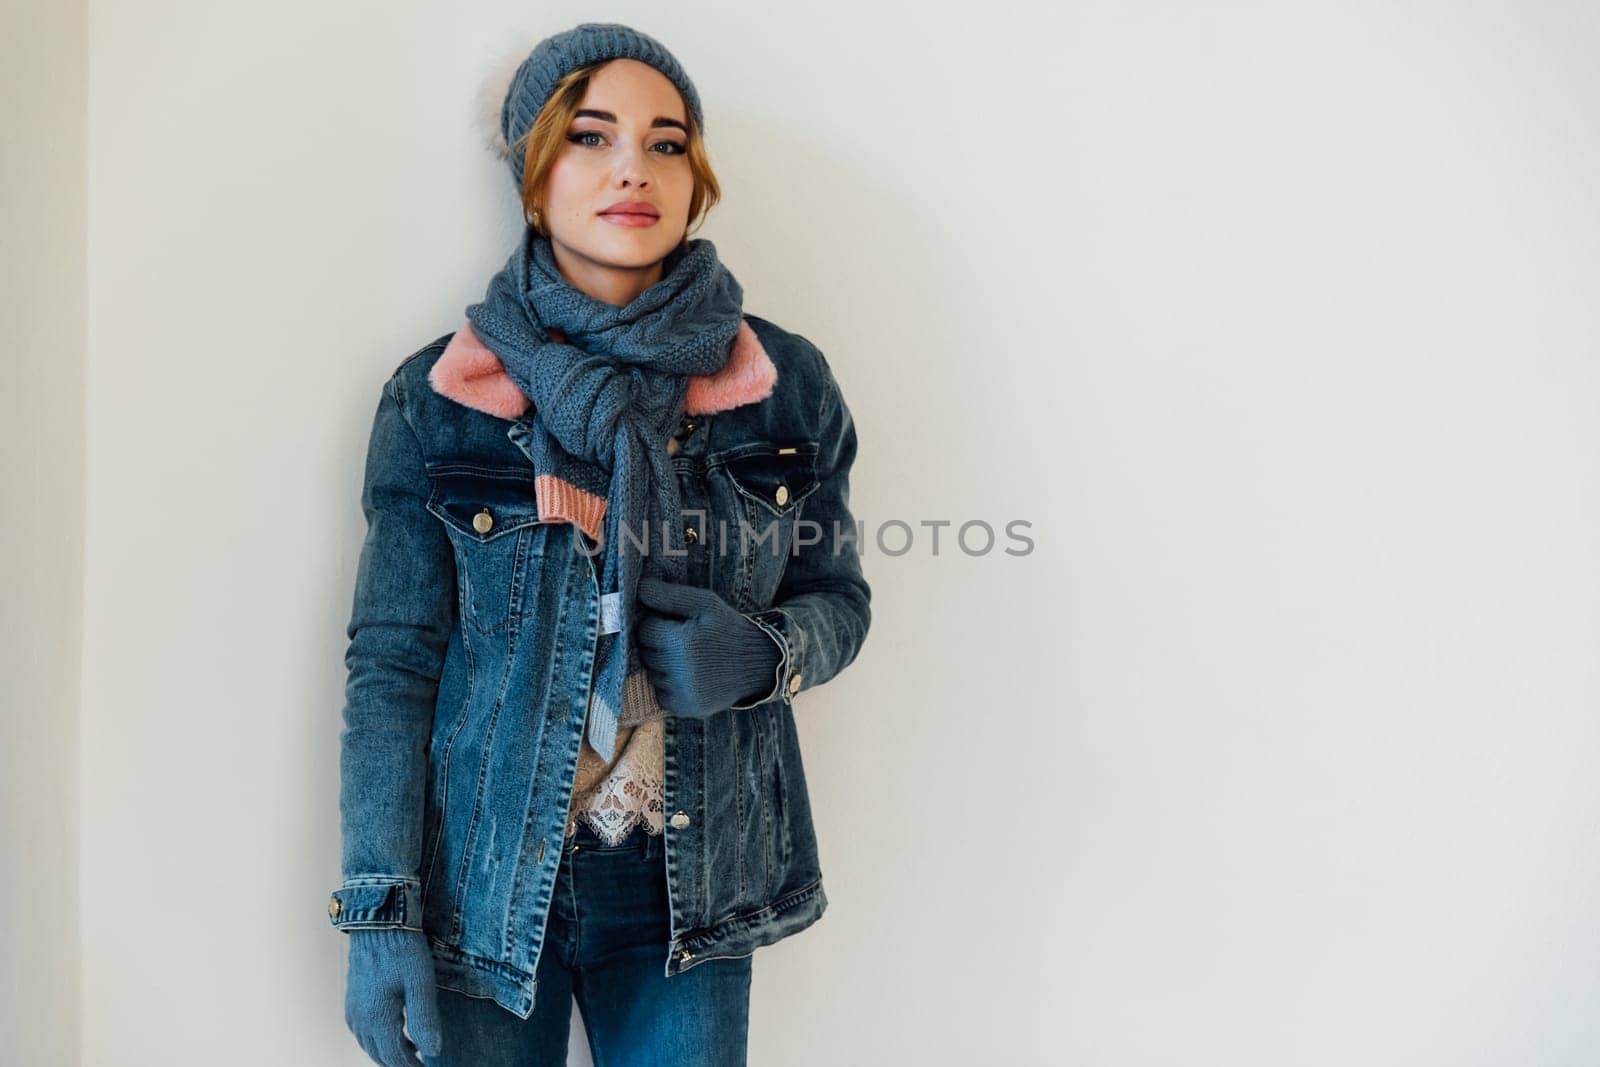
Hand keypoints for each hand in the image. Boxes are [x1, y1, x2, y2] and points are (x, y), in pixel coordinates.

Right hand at [345, 928, 443, 1065]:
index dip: (413, 1066)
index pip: (396, 1057)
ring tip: (412, 1052)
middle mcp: (360, 1019)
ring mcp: (354, 1010)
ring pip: (370, 1045)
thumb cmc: (401, 948)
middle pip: (380, 1055)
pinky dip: (378, 1040)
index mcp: (377, 1019)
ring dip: (389, 1053)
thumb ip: (424, 1020)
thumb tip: (432, 1051)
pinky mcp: (353, 1000)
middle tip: (421, 1062)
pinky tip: (392, 1033)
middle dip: (400, 1063)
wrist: (377, 922)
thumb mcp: (420, 983)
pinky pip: (363, 1031)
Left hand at [636, 576, 782, 718]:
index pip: (645, 631)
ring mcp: (684, 694)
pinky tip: (689, 676)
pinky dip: (670, 686)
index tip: (674, 624)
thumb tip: (639, 587)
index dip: (657, 624)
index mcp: (682, 642)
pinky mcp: (687, 709)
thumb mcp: (705, 602)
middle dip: (658, 645)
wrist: (757, 663)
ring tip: (688, 658)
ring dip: (663, 666)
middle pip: (646, 654)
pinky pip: (662, 695)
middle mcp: (680, 672)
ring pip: (652, 675)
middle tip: (681, 640)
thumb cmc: (727, 628)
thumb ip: (669, 594)